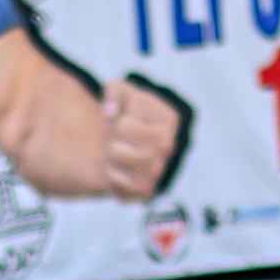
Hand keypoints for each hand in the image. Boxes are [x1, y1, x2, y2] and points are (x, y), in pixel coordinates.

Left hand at [99, 78, 179, 201]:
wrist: (115, 157)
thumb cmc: (121, 121)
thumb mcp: (119, 95)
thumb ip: (115, 89)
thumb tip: (111, 111)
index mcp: (169, 118)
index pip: (134, 103)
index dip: (121, 107)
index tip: (127, 117)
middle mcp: (167, 144)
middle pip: (125, 127)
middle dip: (114, 130)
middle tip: (120, 137)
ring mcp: (157, 169)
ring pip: (117, 152)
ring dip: (110, 151)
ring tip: (118, 152)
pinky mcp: (144, 190)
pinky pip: (114, 178)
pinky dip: (110, 173)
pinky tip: (119, 171)